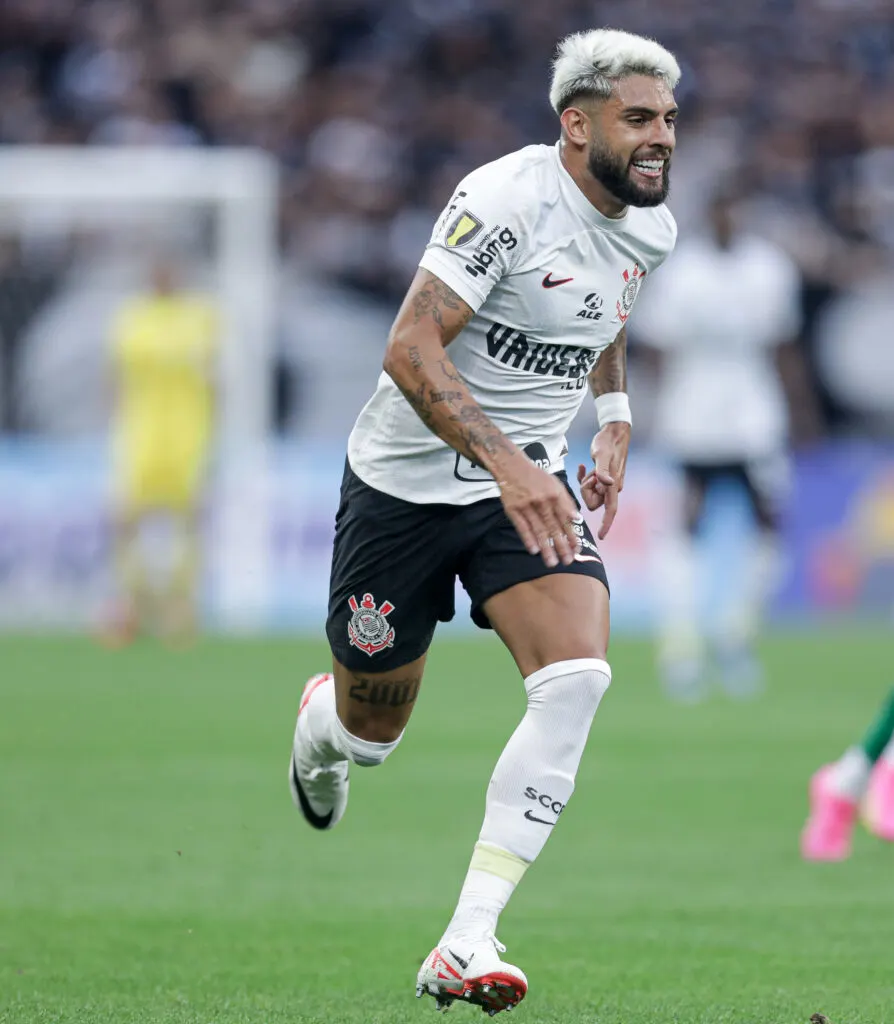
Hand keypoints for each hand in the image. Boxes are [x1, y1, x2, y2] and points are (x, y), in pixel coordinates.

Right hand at [498, 457, 581, 567]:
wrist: (512, 467)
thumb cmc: (536, 478)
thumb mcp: (555, 485)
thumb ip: (566, 501)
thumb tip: (577, 518)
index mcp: (555, 495)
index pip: (566, 519)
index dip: (572, 535)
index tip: (577, 549)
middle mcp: (542, 501)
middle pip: (554, 527)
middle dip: (562, 546)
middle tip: (567, 561)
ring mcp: (527, 506)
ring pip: (539, 530)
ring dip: (546, 548)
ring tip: (551, 562)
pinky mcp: (513, 509)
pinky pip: (522, 527)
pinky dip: (528, 539)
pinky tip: (534, 551)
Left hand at [577, 422, 629, 538]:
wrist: (614, 432)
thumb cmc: (608, 442)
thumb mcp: (602, 454)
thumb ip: (603, 470)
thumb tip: (607, 483)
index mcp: (613, 485)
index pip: (610, 510)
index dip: (606, 524)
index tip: (601, 536)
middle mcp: (612, 487)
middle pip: (594, 502)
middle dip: (586, 492)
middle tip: (589, 476)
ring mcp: (607, 483)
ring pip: (591, 493)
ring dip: (585, 483)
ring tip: (588, 469)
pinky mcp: (603, 477)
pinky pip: (590, 485)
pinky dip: (585, 478)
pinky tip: (583, 466)